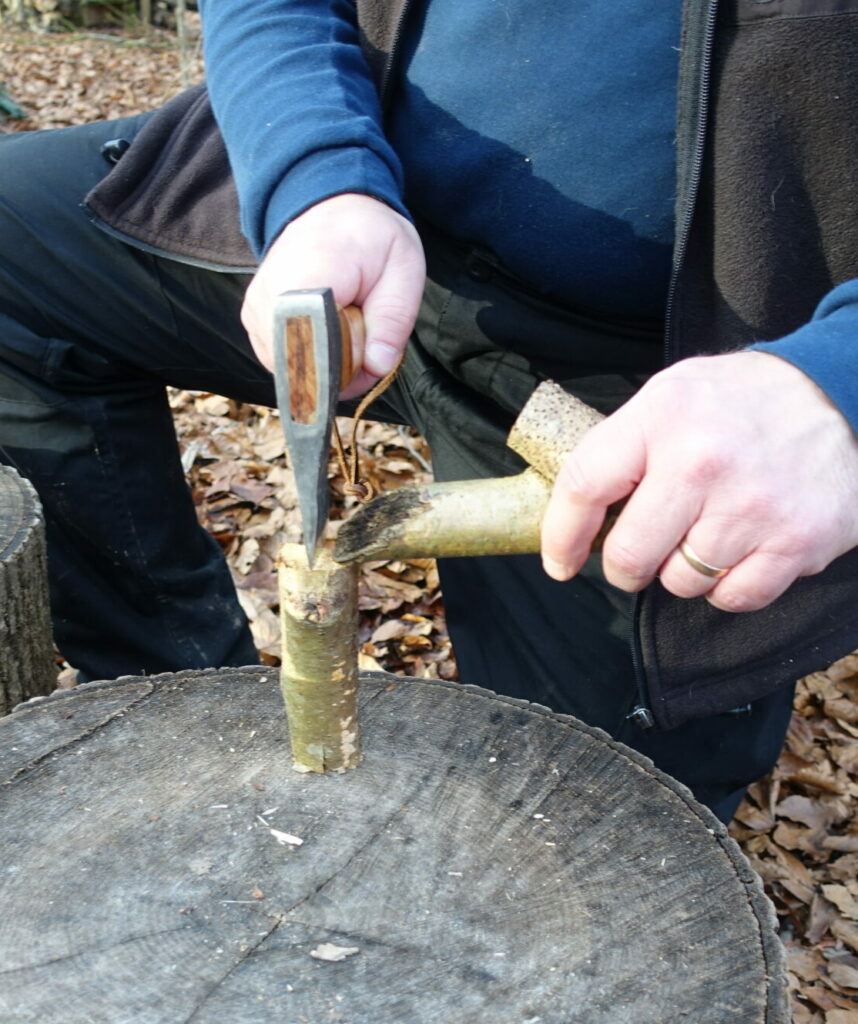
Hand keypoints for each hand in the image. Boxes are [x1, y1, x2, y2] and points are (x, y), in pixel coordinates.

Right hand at [241, 193, 425, 397]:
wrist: (332, 208)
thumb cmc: (371, 238)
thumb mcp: (403, 270)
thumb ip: (394, 320)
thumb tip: (377, 366)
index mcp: (309, 278)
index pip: (318, 351)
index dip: (349, 367)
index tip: (372, 356)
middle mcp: (269, 298)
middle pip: (304, 367)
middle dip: (342, 370)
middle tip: (368, 338)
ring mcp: (256, 311)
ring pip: (293, 370)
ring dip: (327, 365)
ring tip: (347, 327)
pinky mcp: (252, 320)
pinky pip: (283, 361)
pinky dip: (311, 358)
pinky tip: (328, 330)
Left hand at [541, 351, 857, 611]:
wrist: (843, 395)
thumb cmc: (742, 401)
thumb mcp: (673, 394)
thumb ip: (625, 445)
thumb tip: (576, 510)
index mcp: (663, 416)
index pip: (585, 486)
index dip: (561, 536)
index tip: (560, 562)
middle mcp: (703, 461)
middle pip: (629, 555)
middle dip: (624, 567)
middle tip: (637, 556)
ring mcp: (752, 506)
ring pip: (680, 583)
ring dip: (681, 572)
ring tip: (704, 533)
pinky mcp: (796, 542)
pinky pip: (733, 598)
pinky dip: (727, 586)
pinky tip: (739, 549)